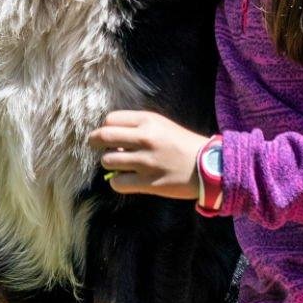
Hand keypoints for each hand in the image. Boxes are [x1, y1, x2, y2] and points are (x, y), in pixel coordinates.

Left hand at [90, 109, 207, 199]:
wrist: (208, 167)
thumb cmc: (182, 144)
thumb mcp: (162, 125)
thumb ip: (137, 127)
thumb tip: (110, 137)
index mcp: (148, 121)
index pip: (110, 119)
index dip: (105, 127)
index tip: (107, 134)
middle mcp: (145, 138)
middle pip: (103, 136)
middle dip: (94, 142)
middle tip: (95, 146)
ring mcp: (146, 161)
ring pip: (107, 160)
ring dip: (109, 163)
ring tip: (119, 165)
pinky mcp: (149, 182)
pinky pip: (117, 183)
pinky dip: (118, 182)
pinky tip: (126, 179)